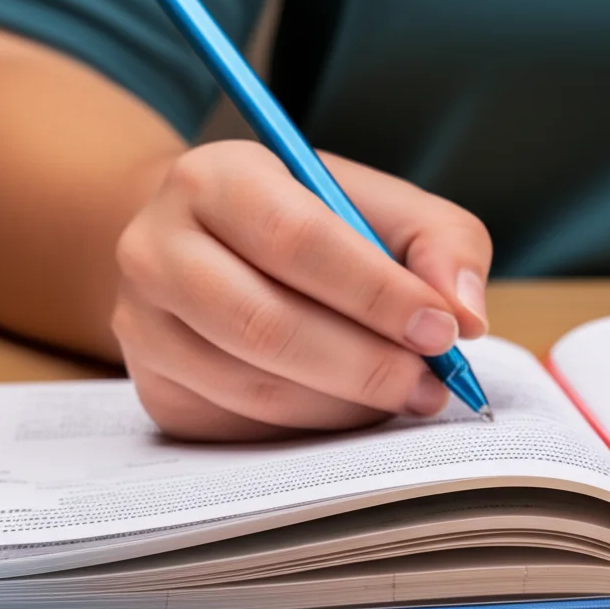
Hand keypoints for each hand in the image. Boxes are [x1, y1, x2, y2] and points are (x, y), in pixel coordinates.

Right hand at [112, 141, 490, 439]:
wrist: (210, 249)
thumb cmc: (311, 225)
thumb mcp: (382, 207)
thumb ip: (440, 245)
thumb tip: (465, 315)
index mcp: (214, 179)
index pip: (296, 241)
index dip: (377, 294)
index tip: (443, 332)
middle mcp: (157, 250)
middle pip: (267, 326)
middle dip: (367, 366)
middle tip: (432, 386)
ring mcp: (144, 328)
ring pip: (256, 389)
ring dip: (346, 406)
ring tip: (403, 395)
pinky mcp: (157, 391)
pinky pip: (244, 429)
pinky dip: (314, 428)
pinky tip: (348, 406)